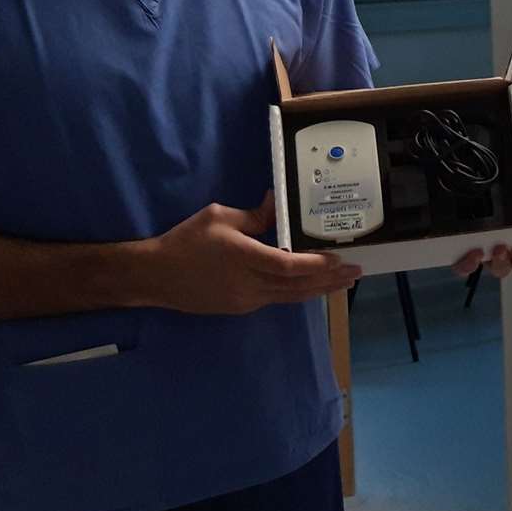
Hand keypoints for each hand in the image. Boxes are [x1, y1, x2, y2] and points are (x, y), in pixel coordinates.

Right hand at [147, 192, 361, 314]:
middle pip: (297, 286)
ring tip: (342, 283)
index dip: (317, 265)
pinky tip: (311, 287)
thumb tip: (277, 203)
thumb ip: (254, 215)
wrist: (155, 276)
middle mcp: (249, 284)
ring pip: (290, 297)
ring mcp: (245, 300)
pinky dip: (297, 293)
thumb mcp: (219, 217)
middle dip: (329, 280)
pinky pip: (276, 299)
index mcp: (245, 258)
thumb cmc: (186, 241)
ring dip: (318, 290)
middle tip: (356, 273)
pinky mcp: (240, 307)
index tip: (339, 260)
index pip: (289, 266)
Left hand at [447, 172, 511, 279]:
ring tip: (497, 250)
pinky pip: (467, 268)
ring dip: (501, 263)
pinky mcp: (464, 257)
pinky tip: (472, 254)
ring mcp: (488, 253)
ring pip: (499, 268)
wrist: (463, 181)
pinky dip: (471, 265)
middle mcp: (508, 244)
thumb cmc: (493, 186)